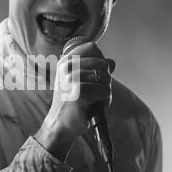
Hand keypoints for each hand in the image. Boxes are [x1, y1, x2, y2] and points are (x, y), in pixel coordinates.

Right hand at [34, 42, 114, 160]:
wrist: (60, 123)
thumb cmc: (70, 102)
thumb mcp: (78, 80)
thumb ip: (93, 68)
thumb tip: (112, 62)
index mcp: (65, 61)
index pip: (92, 48)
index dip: (100, 62)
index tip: (93, 76)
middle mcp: (66, 67)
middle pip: (103, 63)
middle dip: (105, 79)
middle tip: (95, 91)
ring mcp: (71, 79)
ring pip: (106, 78)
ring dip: (105, 92)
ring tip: (95, 99)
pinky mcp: (79, 93)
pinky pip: (104, 91)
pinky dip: (104, 100)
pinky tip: (94, 105)